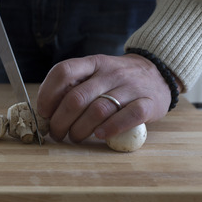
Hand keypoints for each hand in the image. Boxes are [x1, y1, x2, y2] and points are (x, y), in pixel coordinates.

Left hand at [37, 53, 178, 141]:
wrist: (159, 72)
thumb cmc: (117, 80)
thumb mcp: (95, 73)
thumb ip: (74, 86)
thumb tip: (47, 112)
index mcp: (93, 63)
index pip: (63, 71)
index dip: (47, 94)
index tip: (43, 113)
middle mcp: (110, 72)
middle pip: (76, 98)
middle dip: (60, 121)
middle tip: (57, 133)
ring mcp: (130, 87)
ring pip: (98, 110)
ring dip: (80, 130)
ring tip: (75, 137)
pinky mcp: (148, 103)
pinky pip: (128, 116)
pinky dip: (111, 128)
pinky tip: (100, 135)